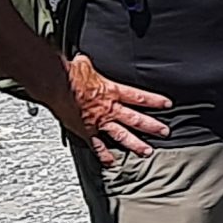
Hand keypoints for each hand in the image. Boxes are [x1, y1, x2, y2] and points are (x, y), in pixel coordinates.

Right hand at [49, 54, 172, 165]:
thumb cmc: (69, 75)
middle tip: (164, 133)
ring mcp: (98, 122)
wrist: (56, 86)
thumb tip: (83, 60)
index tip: (166, 104)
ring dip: (136, 144)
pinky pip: (97, 146)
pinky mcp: (86, 132)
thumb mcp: (83, 65)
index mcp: (111, 91)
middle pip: (136, 119)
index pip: (139, 97)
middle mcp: (109, 109)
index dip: (154, 101)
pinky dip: (104, 155)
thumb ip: (87, 64)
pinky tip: (111, 163)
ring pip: (122, 135)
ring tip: (147, 151)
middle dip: (152, 126)